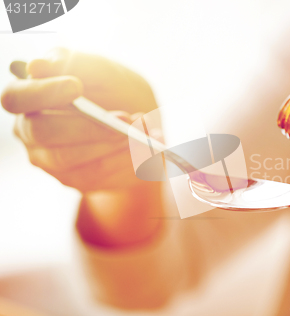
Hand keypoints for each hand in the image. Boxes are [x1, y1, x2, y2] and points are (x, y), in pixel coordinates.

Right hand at [1, 48, 156, 191]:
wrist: (142, 126)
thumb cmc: (117, 92)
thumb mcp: (107, 71)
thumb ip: (80, 64)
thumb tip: (40, 65)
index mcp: (31, 97)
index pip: (17, 97)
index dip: (43, 92)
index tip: (76, 86)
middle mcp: (32, 131)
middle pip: (43, 133)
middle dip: (88, 125)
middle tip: (124, 117)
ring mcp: (51, 161)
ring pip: (71, 159)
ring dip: (111, 144)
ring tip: (142, 130)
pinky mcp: (76, 180)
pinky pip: (98, 174)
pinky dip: (126, 159)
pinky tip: (146, 146)